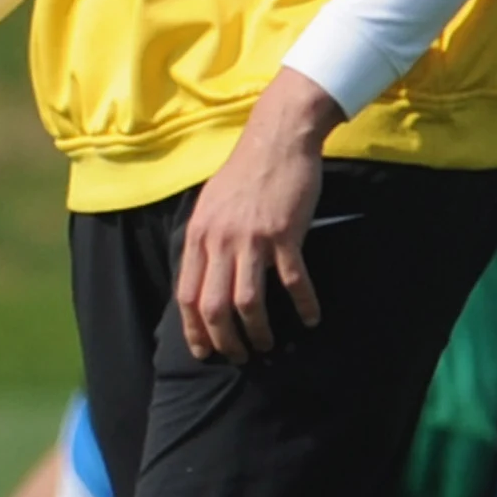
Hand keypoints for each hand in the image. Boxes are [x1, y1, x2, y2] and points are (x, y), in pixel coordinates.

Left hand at [175, 70, 345, 361]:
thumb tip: (200, 276)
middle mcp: (219, 241)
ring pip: (248, 302)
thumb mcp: (210, 206)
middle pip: (213, 307)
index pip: (186, 295)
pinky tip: (311, 319)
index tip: (203, 351)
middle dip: (224, 340)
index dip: (194, 330)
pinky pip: (293, 281)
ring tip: (269, 345)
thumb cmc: (244, 174)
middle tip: (239, 356)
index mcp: (198, 236)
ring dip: (259, 331)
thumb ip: (204, 240)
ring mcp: (251, 238)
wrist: (276, 140)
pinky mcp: (284, 233)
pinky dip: (303, 304)